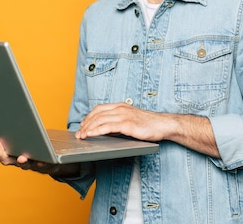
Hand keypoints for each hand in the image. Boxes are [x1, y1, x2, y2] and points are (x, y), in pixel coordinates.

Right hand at [0, 140, 79, 176]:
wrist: (53, 159)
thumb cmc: (34, 145)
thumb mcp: (20, 138)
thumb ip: (11, 131)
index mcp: (11, 154)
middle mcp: (18, 160)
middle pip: (7, 160)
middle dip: (1, 153)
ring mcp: (31, 163)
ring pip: (24, 164)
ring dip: (21, 160)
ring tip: (21, 157)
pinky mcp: (46, 163)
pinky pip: (43, 164)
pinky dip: (42, 162)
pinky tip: (42, 159)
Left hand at [75, 103, 219, 157]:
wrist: (164, 125)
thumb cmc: (149, 124)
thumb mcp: (131, 120)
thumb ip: (118, 122)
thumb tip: (104, 129)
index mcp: (121, 106)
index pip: (99, 109)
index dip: (89, 117)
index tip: (82, 126)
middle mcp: (120, 108)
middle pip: (97, 114)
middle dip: (85, 124)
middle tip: (78, 133)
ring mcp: (124, 115)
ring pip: (100, 120)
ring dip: (88, 128)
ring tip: (82, 136)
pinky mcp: (127, 124)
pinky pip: (107, 127)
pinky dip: (96, 130)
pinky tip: (91, 135)